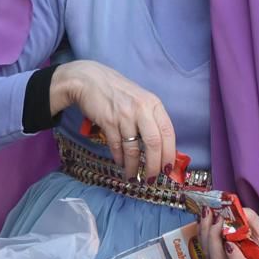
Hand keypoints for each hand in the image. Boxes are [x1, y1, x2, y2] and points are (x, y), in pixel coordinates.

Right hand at [52, 60, 176, 180]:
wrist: (89, 79)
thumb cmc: (118, 92)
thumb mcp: (140, 100)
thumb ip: (150, 119)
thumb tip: (161, 149)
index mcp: (153, 104)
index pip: (168, 132)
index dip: (170, 153)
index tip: (168, 169)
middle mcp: (141, 109)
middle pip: (153, 143)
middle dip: (154, 165)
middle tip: (152, 179)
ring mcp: (124, 115)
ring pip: (133, 148)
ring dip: (134, 167)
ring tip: (134, 177)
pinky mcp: (108, 121)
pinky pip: (117, 146)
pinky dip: (119, 158)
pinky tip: (121, 164)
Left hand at [200, 206, 258, 258]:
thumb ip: (253, 221)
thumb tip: (237, 210)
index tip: (230, 242)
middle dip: (214, 236)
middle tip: (217, 217)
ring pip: (208, 256)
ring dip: (205, 233)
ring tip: (207, 212)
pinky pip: (205, 253)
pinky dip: (203, 235)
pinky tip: (204, 220)